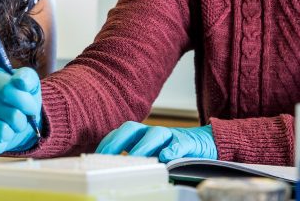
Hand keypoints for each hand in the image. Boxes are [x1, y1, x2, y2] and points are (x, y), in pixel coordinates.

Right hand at [0, 67, 41, 154]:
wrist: (1, 118)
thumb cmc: (17, 99)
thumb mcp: (26, 84)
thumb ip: (28, 78)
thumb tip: (21, 81)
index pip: (7, 90)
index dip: (26, 103)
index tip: (31, 108)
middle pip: (11, 115)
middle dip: (23, 120)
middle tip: (20, 118)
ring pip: (2, 132)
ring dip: (12, 132)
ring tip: (8, 126)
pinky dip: (0, 144)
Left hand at [96, 122, 216, 161]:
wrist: (204, 144)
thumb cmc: (173, 151)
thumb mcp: (152, 154)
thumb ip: (135, 159)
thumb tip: (113, 171)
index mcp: (141, 135)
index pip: (120, 134)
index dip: (108, 143)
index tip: (95, 157)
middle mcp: (153, 132)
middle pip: (132, 129)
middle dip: (118, 141)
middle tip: (108, 157)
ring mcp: (171, 136)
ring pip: (155, 134)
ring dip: (143, 146)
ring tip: (135, 158)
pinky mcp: (188, 143)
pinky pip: (179, 144)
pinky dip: (173, 149)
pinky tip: (166, 157)